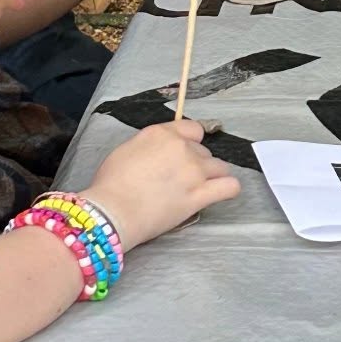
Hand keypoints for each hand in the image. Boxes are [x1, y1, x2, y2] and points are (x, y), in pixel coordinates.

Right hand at [87, 120, 240, 250]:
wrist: (111, 212)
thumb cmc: (110, 186)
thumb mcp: (126, 150)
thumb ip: (150, 145)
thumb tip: (160, 150)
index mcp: (162, 133)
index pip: (193, 129)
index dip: (190, 142)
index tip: (185, 153)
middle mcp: (182, 148)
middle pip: (204, 151)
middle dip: (196, 163)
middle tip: (181, 179)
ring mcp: (194, 171)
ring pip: (219, 167)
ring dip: (211, 176)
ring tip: (199, 188)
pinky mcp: (200, 195)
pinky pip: (230, 186)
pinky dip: (228, 188)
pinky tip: (221, 192)